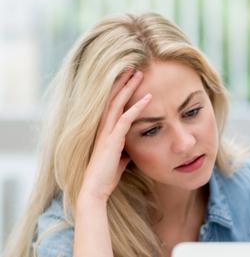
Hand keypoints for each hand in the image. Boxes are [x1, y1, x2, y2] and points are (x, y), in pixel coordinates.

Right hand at [79, 69, 150, 202]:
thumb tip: (132, 149)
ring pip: (117, 104)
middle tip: (133, 66)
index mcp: (104, 131)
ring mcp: (106, 133)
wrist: (95, 190)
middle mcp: (103, 128)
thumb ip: (124, 151)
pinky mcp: (112, 141)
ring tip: (138, 73)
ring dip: (129, 88)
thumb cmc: (105, 176)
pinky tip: (148, 99)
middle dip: (123, 82)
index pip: (112, 105)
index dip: (120, 90)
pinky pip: (126, 120)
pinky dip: (137, 108)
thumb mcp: (119, 160)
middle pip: (113, 98)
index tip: (129, 78)